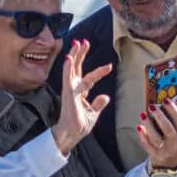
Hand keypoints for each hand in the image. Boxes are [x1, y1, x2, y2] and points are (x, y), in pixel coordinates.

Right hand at [52, 39, 112, 154]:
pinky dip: (68, 67)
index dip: (99, 72)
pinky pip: (67, 78)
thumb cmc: (79, 125)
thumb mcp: (93, 114)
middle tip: (84, 42)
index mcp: (80, 93)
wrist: (72, 134)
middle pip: (77, 68)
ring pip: (72, 69)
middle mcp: (74, 89)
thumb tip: (105, 97)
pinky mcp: (68, 93)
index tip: (109, 66)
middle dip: (80, 54)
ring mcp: (70, 90)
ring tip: (77, 43)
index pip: (90, 78)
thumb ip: (98, 104)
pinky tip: (68, 57)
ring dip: (74, 55)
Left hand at [134, 96, 176, 169]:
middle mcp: (176, 143)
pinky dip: (143, 136)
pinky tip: (139, 127)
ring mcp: (165, 150)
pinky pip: (147, 145)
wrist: (171, 160)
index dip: (173, 110)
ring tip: (143, 114)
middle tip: (152, 106)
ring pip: (155, 137)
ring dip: (148, 125)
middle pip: (168, 129)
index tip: (165, 100)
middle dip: (159, 116)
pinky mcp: (155, 154)